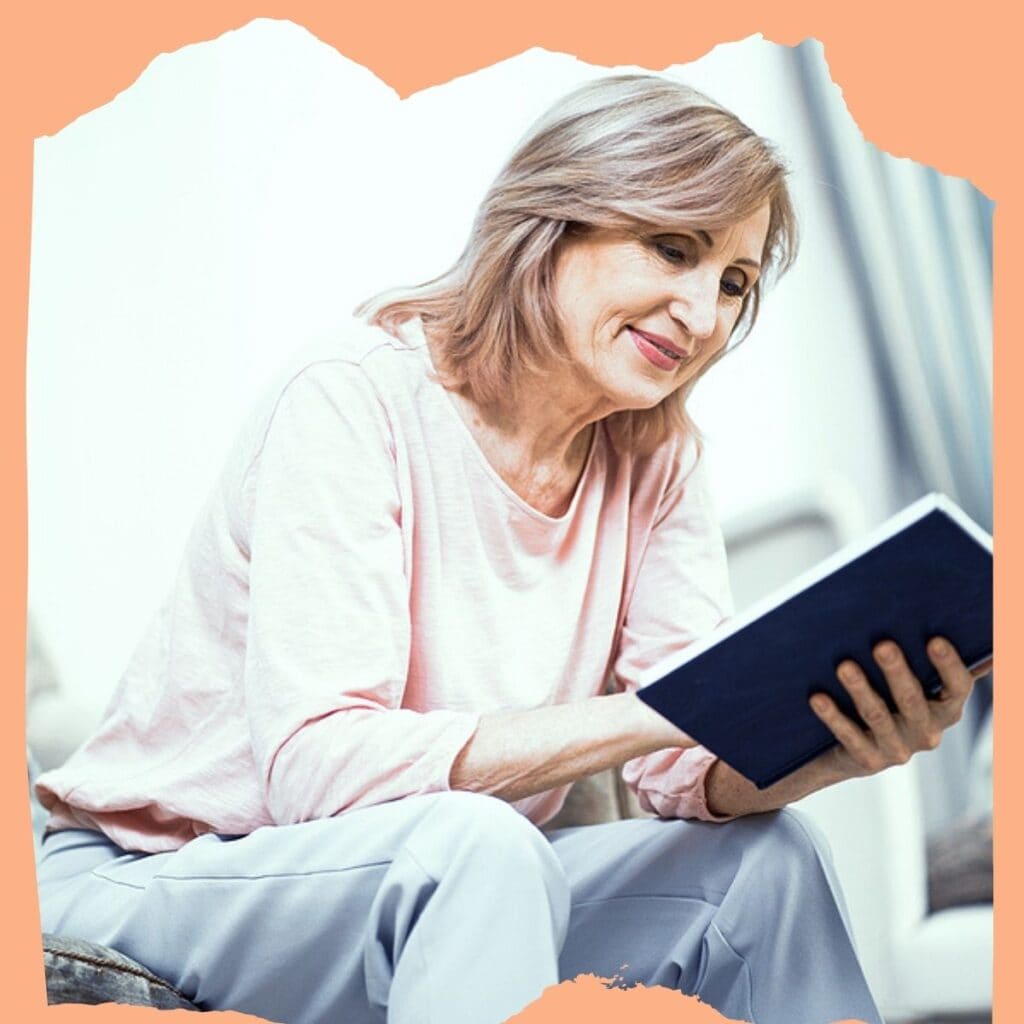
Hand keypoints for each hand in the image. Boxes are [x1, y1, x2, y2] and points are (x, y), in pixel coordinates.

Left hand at [809, 638, 988, 779]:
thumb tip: (964, 623)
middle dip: (897, 671)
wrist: (847, 749)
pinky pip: (849, 736)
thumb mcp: (908, 680)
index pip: (958, 687)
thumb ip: (926, 656)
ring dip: (861, 689)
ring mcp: (898, 750)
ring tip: (844, 666)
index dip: (949, 665)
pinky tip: (818, 697)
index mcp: (945, 708)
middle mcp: (928, 732)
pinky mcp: (868, 761)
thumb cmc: (883, 696)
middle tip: (882, 645)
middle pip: (913, 699)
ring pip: (878, 716)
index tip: (935, 640)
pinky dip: (833, 716)